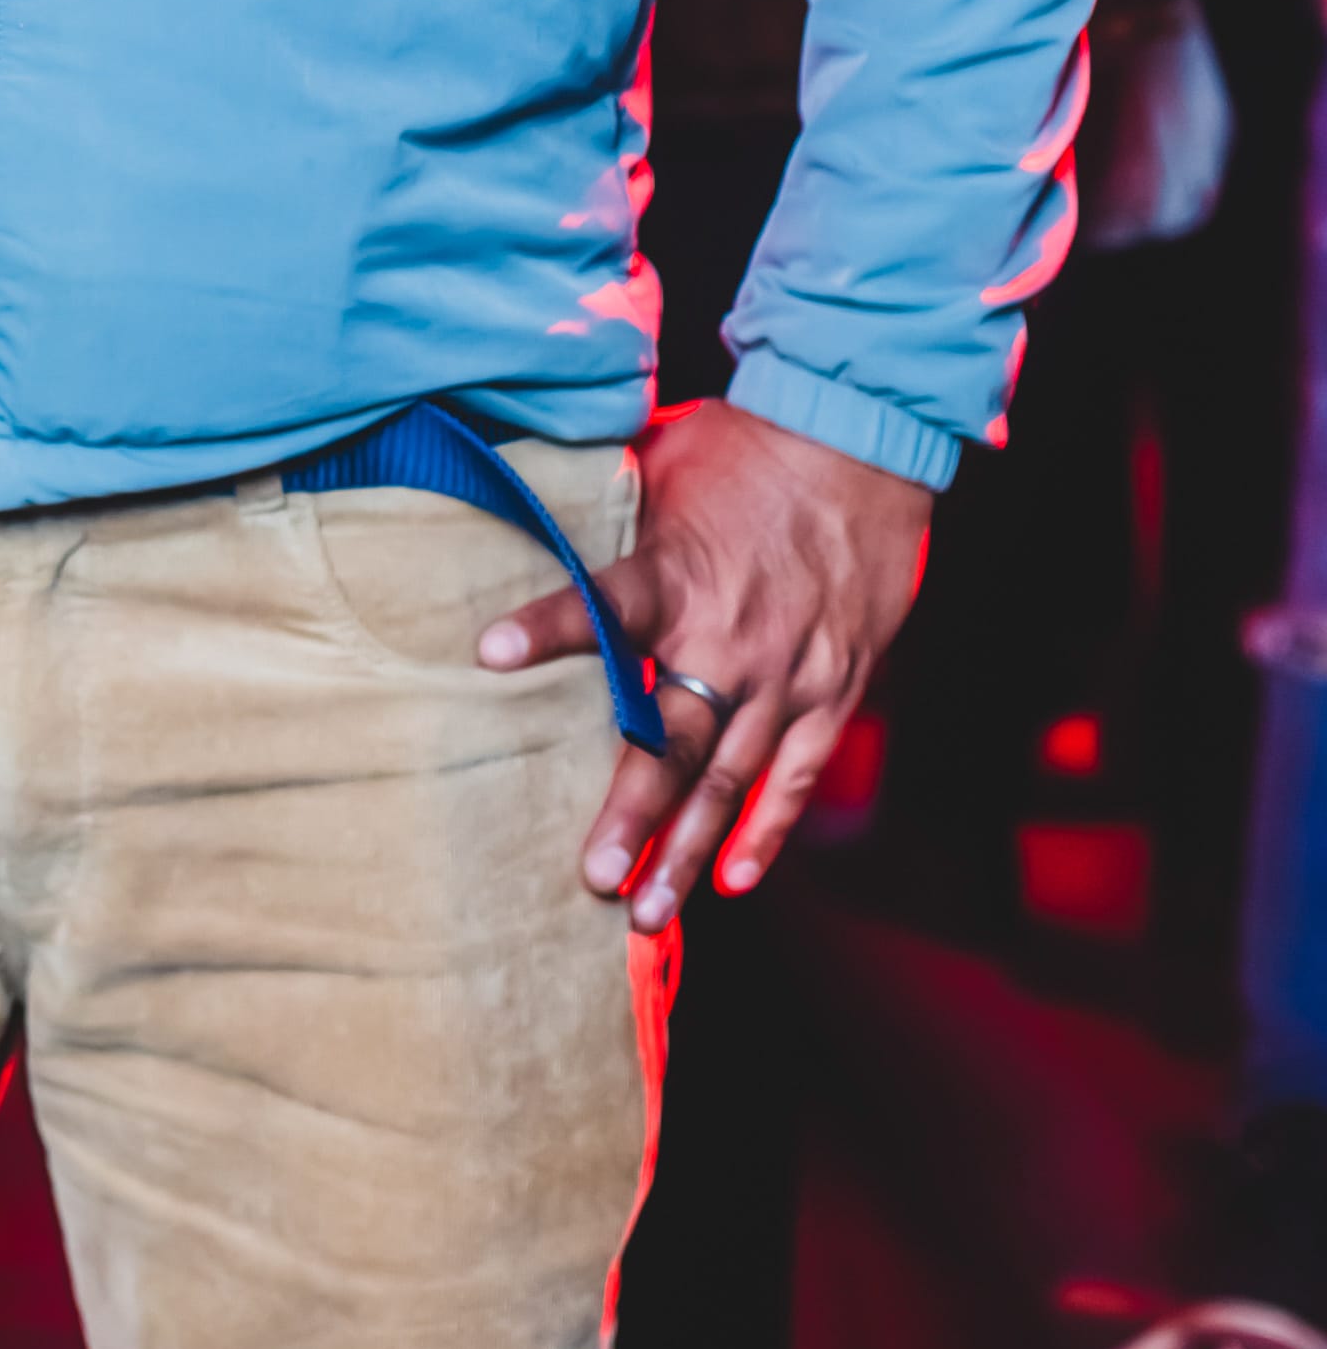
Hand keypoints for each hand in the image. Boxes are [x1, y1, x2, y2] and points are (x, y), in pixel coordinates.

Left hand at [479, 396, 929, 931]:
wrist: (860, 436)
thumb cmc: (746, 447)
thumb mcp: (661, 469)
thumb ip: (611, 525)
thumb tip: (535, 524)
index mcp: (677, 573)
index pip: (602, 606)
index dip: (548, 627)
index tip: (489, 650)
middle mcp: (730, 638)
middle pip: (673, 742)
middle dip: (631, 816)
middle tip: (592, 877)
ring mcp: (789, 673)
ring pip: (732, 781)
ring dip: (688, 850)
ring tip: (646, 911)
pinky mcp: (835, 687)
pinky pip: (798, 774)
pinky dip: (769, 829)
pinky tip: (734, 877)